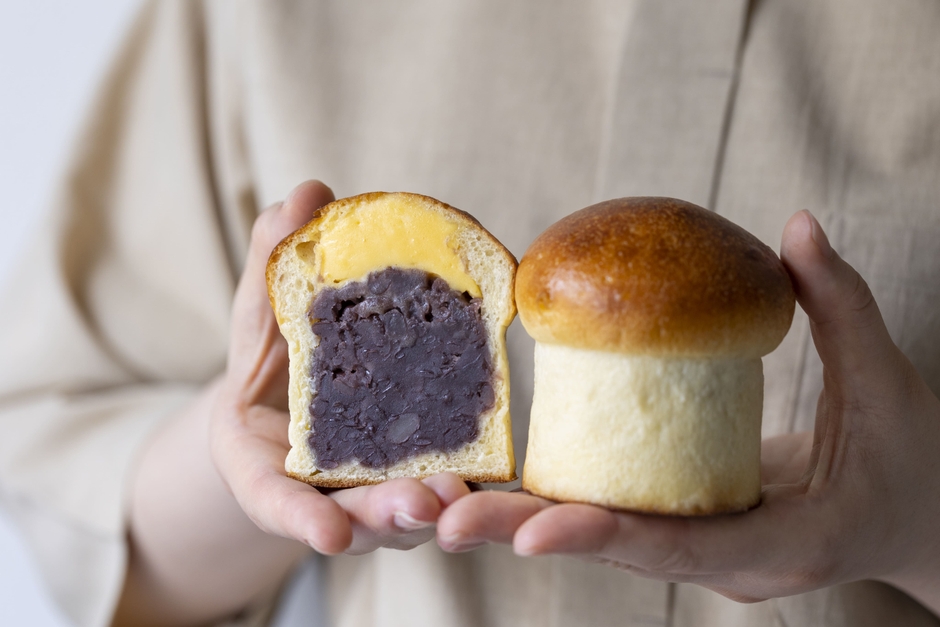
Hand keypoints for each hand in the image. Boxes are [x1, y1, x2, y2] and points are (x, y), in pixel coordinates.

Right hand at [211, 180, 470, 554]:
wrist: (298, 387)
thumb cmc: (274, 355)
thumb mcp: (264, 309)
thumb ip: (275, 262)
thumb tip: (308, 193)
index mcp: (267, 469)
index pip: (278, 504)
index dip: (300, 521)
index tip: (328, 537)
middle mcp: (324, 493)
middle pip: (357, 517)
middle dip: (388, 514)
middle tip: (421, 503)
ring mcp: (373, 492)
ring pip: (407, 510)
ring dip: (436, 504)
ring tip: (462, 490)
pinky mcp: (419, 473)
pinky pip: (443, 481)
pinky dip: (464, 476)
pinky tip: (491, 466)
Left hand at [437, 210, 939, 610]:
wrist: (914, 511)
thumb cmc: (907, 458)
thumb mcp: (884, 385)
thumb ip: (840, 307)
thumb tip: (798, 227)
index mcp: (778, 546)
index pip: (679, 547)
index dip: (603, 536)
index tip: (532, 528)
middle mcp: (722, 562)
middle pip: (609, 549)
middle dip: (523, 532)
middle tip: (440, 517)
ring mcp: (696, 550)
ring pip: (595, 537)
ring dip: (515, 518)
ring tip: (436, 501)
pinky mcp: (679, 524)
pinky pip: (607, 512)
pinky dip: (548, 498)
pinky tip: (489, 479)